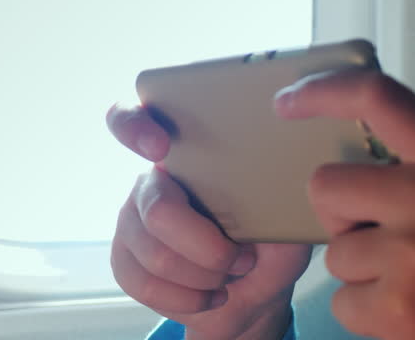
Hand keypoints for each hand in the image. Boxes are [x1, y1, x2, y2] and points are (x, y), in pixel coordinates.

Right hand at [106, 103, 311, 339]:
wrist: (256, 291)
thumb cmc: (274, 242)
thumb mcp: (290, 211)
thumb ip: (281, 187)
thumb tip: (289, 168)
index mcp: (192, 152)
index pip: (137, 117)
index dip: (136, 126)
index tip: (161, 147)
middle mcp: (155, 181)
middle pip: (158, 209)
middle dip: (208, 247)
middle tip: (242, 256)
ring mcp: (134, 220)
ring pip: (154, 254)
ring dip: (204, 275)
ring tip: (232, 273)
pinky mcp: (125, 259)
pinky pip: (142, 284)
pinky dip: (187, 298)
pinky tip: (212, 295)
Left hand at [273, 69, 414, 339]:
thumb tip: (387, 113)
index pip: (379, 98)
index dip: (323, 91)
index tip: (286, 101)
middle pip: (327, 185)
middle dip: (342, 218)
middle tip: (389, 240)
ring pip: (333, 252)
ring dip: (361, 272)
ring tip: (413, 281)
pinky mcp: (398, 305)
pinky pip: (342, 301)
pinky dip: (366, 313)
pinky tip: (411, 313)